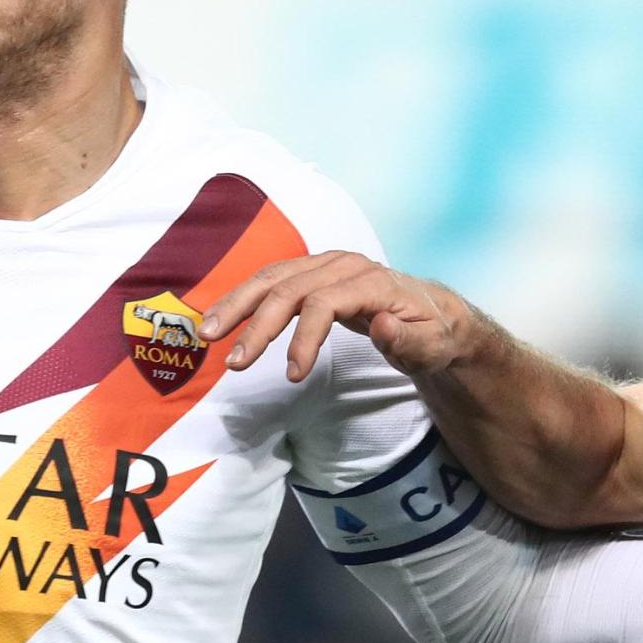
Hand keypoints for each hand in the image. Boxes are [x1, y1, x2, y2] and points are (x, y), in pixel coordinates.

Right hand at [200, 250, 477, 383]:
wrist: (434, 315)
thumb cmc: (432, 334)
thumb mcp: (432, 345)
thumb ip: (408, 340)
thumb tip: (380, 326)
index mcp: (372, 282)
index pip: (324, 302)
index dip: (302, 338)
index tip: (292, 376)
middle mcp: (344, 265)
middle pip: (289, 287)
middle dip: (256, 325)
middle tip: (234, 362)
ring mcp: (325, 265)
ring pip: (272, 278)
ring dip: (237, 305)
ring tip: (208, 333)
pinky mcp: (312, 273)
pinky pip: (272, 280)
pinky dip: (244, 298)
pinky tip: (223, 318)